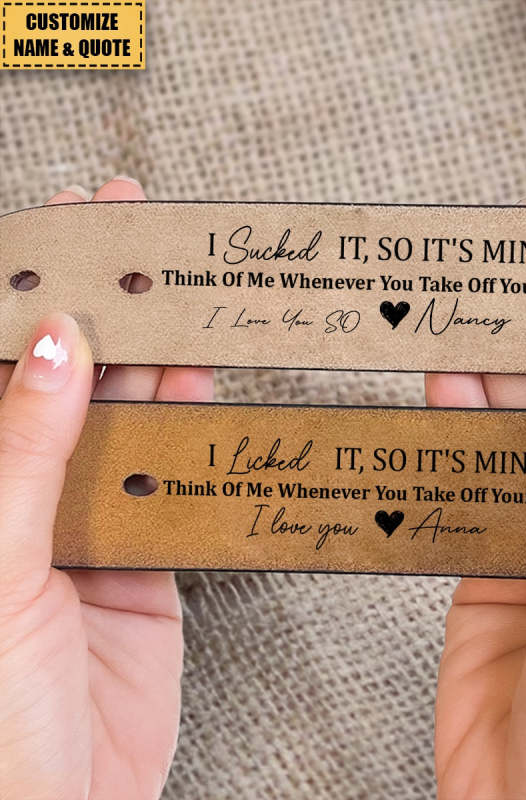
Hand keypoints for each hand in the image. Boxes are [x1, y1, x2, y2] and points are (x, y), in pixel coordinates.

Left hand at [0, 178, 213, 798]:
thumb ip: (26, 451)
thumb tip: (58, 348)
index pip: (0, 365)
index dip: (25, 291)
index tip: (62, 229)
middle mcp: (18, 496)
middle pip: (63, 378)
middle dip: (98, 306)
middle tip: (136, 242)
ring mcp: (83, 524)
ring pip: (123, 420)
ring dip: (153, 361)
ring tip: (181, 299)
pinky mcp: (145, 559)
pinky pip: (173, 478)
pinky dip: (192, 431)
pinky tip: (202, 387)